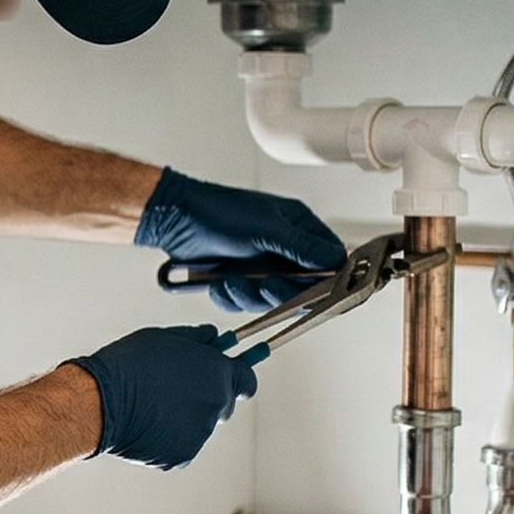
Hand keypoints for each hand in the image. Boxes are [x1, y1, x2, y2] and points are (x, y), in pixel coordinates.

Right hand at [66, 324, 261, 469]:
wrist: (100, 403)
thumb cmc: (128, 365)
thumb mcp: (164, 338)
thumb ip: (196, 338)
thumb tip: (214, 337)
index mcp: (217, 373)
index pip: (247, 380)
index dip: (239, 376)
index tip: (235, 375)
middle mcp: (216, 405)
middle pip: (223, 404)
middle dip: (205, 396)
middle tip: (176, 390)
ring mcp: (201, 433)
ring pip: (200, 425)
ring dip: (184, 417)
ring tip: (151, 405)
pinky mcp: (183, 455)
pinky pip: (182, 444)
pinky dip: (168, 437)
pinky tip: (146, 423)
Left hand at [135, 167, 345, 313]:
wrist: (175, 219)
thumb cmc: (219, 212)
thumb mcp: (268, 228)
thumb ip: (303, 246)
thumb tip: (337, 260)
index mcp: (298, 227)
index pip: (330, 259)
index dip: (329, 279)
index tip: (320, 291)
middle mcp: (283, 249)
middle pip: (302, 288)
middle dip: (283, 292)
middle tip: (268, 287)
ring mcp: (261, 267)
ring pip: (271, 300)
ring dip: (251, 296)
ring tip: (233, 281)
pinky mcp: (239, 281)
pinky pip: (244, 302)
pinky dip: (231, 297)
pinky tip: (219, 283)